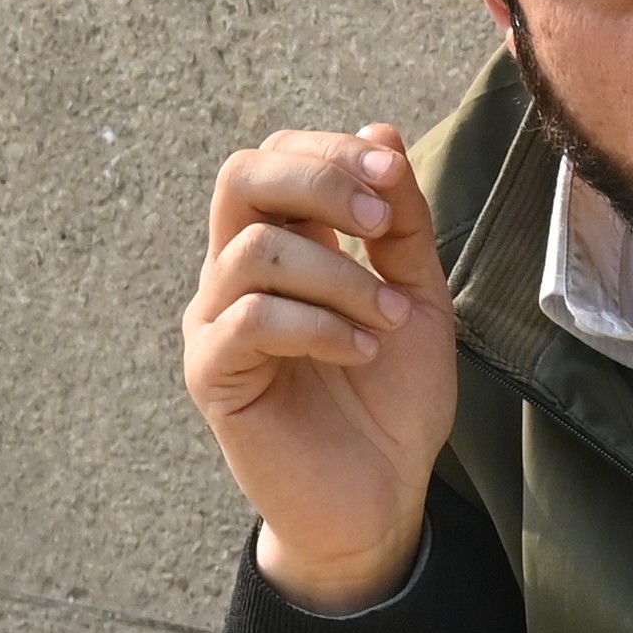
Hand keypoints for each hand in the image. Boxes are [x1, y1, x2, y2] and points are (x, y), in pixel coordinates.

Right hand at [183, 123, 459, 611]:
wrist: (380, 499)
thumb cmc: (393, 401)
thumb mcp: (419, 295)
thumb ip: (402, 222)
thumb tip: (381, 133)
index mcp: (284, 246)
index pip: (277, 157)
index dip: (330, 151)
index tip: (392, 174)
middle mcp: (236, 274)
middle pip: (241, 177)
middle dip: (319, 182)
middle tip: (381, 225)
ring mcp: (217, 322)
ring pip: (254, 249)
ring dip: (339, 275)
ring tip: (390, 319)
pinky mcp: (213, 375)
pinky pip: (250, 318)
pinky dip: (319, 325)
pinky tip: (362, 351)